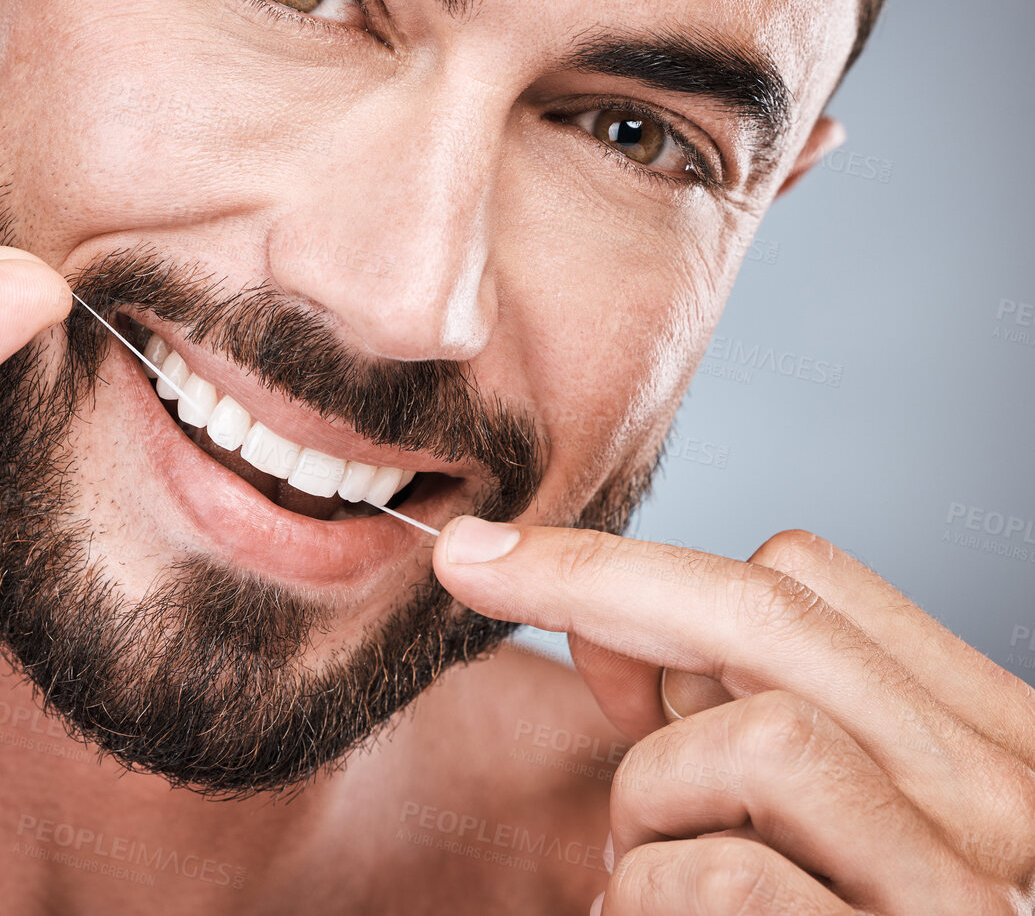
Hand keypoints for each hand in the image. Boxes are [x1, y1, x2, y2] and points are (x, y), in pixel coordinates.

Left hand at [432, 517, 1034, 913]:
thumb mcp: (812, 831)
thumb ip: (738, 733)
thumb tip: (608, 632)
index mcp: (993, 750)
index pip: (818, 585)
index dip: (662, 573)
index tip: (550, 596)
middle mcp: (1012, 807)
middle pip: (774, 618)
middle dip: (593, 574)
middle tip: (471, 569)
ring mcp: (966, 896)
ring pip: (754, 741)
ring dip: (649, 800)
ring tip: (642, 878)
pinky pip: (723, 878)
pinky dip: (648, 896)